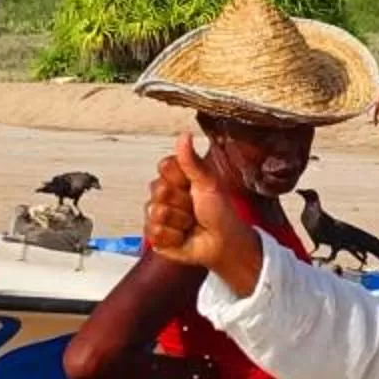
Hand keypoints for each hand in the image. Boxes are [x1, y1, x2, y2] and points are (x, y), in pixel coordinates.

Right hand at [145, 134, 258, 291]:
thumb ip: (192, 161)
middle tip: (195, 208)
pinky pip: (154, 232)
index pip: (164, 167)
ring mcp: (157, 215)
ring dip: (180, 221)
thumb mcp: (208, 183)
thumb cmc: (220, 212)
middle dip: (182, 202)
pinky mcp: (156, 236)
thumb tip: (184, 135)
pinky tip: (183, 237)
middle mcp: (164, 195)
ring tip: (192, 224)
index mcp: (176, 178)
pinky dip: (174, 237)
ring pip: (156, 212)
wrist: (224, 243)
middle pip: (158, 189)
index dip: (181, 178)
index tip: (195, 186)